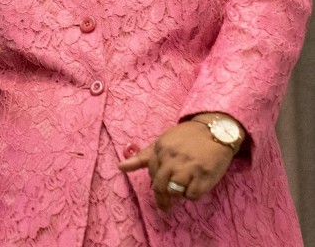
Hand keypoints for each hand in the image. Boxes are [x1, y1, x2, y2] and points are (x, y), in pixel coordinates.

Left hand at [118, 119, 234, 211]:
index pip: (151, 174)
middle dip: (162, 198)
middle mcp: (173, 158)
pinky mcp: (204, 175)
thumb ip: (142, 157)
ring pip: (174, 192)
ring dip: (178, 194)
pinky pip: (192, 195)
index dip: (156, 181)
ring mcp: (189, 167)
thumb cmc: (187, 137)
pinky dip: (192, 194)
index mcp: (160, 149)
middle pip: (160, 187)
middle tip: (165, 205)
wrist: (216, 130)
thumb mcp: (162, 141)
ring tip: (184, 187)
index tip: (162, 185)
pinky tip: (196, 185)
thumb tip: (120, 167)